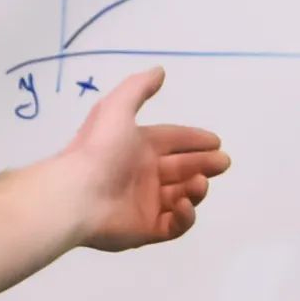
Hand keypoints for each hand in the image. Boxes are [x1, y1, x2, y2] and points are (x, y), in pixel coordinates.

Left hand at [49, 66, 228, 249]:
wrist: (77, 194)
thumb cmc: (99, 150)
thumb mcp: (116, 108)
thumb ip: (138, 88)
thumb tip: (160, 70)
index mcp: (138, 148)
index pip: (174, 141)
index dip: (195, 140)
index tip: (217, 142)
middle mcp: (143, 175)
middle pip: (183, 168)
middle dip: (205, 164)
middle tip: (222, 163)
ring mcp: (146, 204)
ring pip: (182, 195)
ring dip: (196, 187)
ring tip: (199, 183)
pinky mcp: (146, 230)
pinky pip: (174, 225)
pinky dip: (185, 216)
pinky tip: (185, 203)